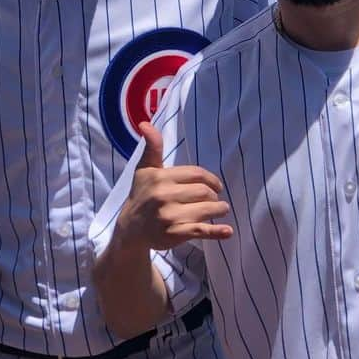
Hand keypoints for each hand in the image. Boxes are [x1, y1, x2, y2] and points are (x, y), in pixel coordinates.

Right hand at [113, 121, 232, 250]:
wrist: (131, 228)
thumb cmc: (142, 194)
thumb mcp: (145, 169)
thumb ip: (152, 146)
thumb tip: (145, 123)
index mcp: (159, 177)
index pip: (196, 174)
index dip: (211, 179)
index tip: (217, 186)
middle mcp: (164, 196)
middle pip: (204, 192)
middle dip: (214, 195)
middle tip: (215, 199)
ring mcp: (170, 217)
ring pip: (206, 210)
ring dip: (219, 209)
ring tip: (221, 209)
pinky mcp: (175, 234)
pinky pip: (201, 231)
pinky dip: (217, 231)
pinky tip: (227, 231)